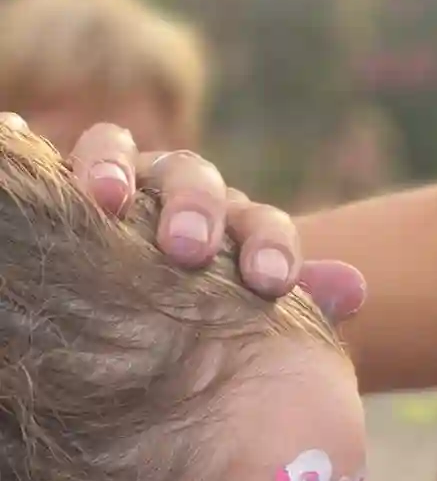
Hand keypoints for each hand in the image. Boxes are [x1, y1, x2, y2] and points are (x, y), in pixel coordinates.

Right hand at [61, 121, 366, 322]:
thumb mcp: (256, 318)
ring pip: (122, 151)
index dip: (269, 246)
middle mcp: (181, 194)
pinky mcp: (74, 180)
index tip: (270, 282)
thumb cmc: (210, 324)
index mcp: (237, 229)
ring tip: (109, 200)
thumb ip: (309, 306)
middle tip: (189, 249)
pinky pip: (64, 156)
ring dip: (116, 169)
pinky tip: (37, 153)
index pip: (261, 224)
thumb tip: (356, 291)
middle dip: (195, 208)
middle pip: (194, 179)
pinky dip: (63, 155)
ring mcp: (124, 182)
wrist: (143, 329)